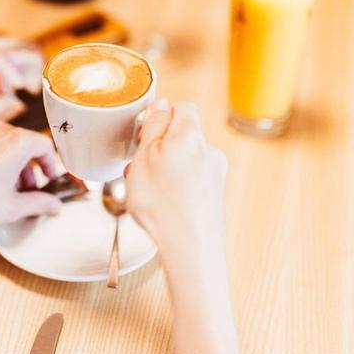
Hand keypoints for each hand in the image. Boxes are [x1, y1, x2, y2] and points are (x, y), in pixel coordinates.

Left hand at [0, 118, 62, 233]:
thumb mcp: (13, 207)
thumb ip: (40, 203)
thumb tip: (55, 204)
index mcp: (16, 141)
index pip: (45, 146)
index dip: (51, 165)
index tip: (50, 179)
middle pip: (25, 144)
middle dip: (30, 168)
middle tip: (30, 191)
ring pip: (6, 143)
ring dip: (13, 164)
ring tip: (9, 190)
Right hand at [125, 99, 227, 261]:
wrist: (189, 249)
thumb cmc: (163, 204)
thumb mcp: (144, 155)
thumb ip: (153, 125)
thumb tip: (161, 105)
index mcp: (191, 135)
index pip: (182, 107)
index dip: (161, 115)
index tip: (144, 131)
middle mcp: (209, 152)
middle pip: (182, 135)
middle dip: (159, 145)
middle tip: (139, 163)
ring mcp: (214, 175)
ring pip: (184, 159)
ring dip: (164, 167)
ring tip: (146, 188)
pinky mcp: (213, 196)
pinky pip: (190, 180)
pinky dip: (174, 185)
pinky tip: (160, 202)